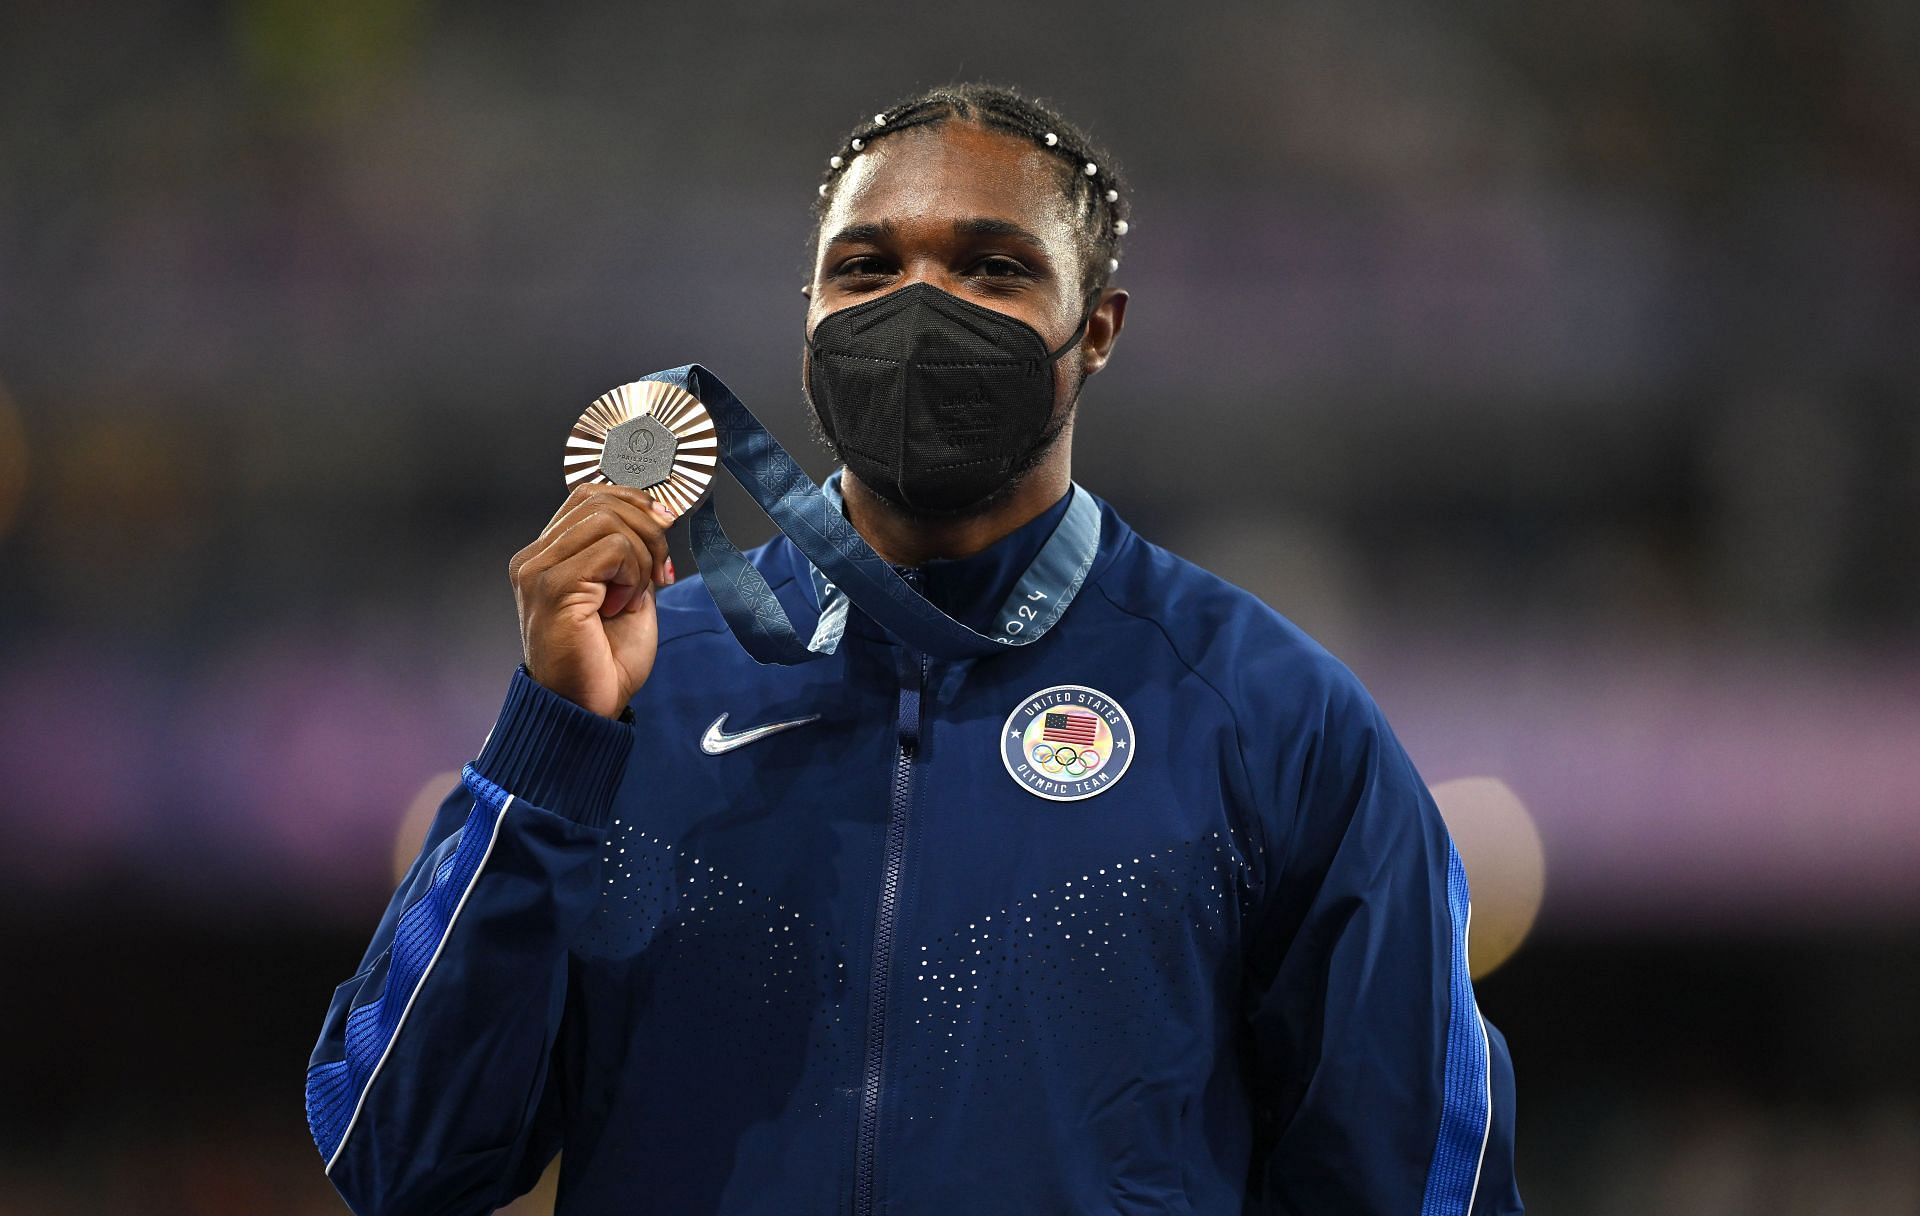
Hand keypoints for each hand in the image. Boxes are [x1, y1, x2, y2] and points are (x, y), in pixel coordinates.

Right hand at [508, 484, 677, 717]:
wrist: (588, 709)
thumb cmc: (605, 661)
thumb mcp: (628, 592)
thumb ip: (631, 553)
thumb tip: (656, 515)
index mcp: (547, 556)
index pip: (588, 495)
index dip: (634, 503)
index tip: (664, 533)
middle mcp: (534, 558)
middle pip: (601, 500)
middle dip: (648, 531)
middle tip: (660, 574)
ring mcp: (538, 570)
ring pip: (609, 519)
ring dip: (641, 557)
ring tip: (633, 597)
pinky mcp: (553, 586)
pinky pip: (613, 548)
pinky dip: (633, 574)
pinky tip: (622, 606)